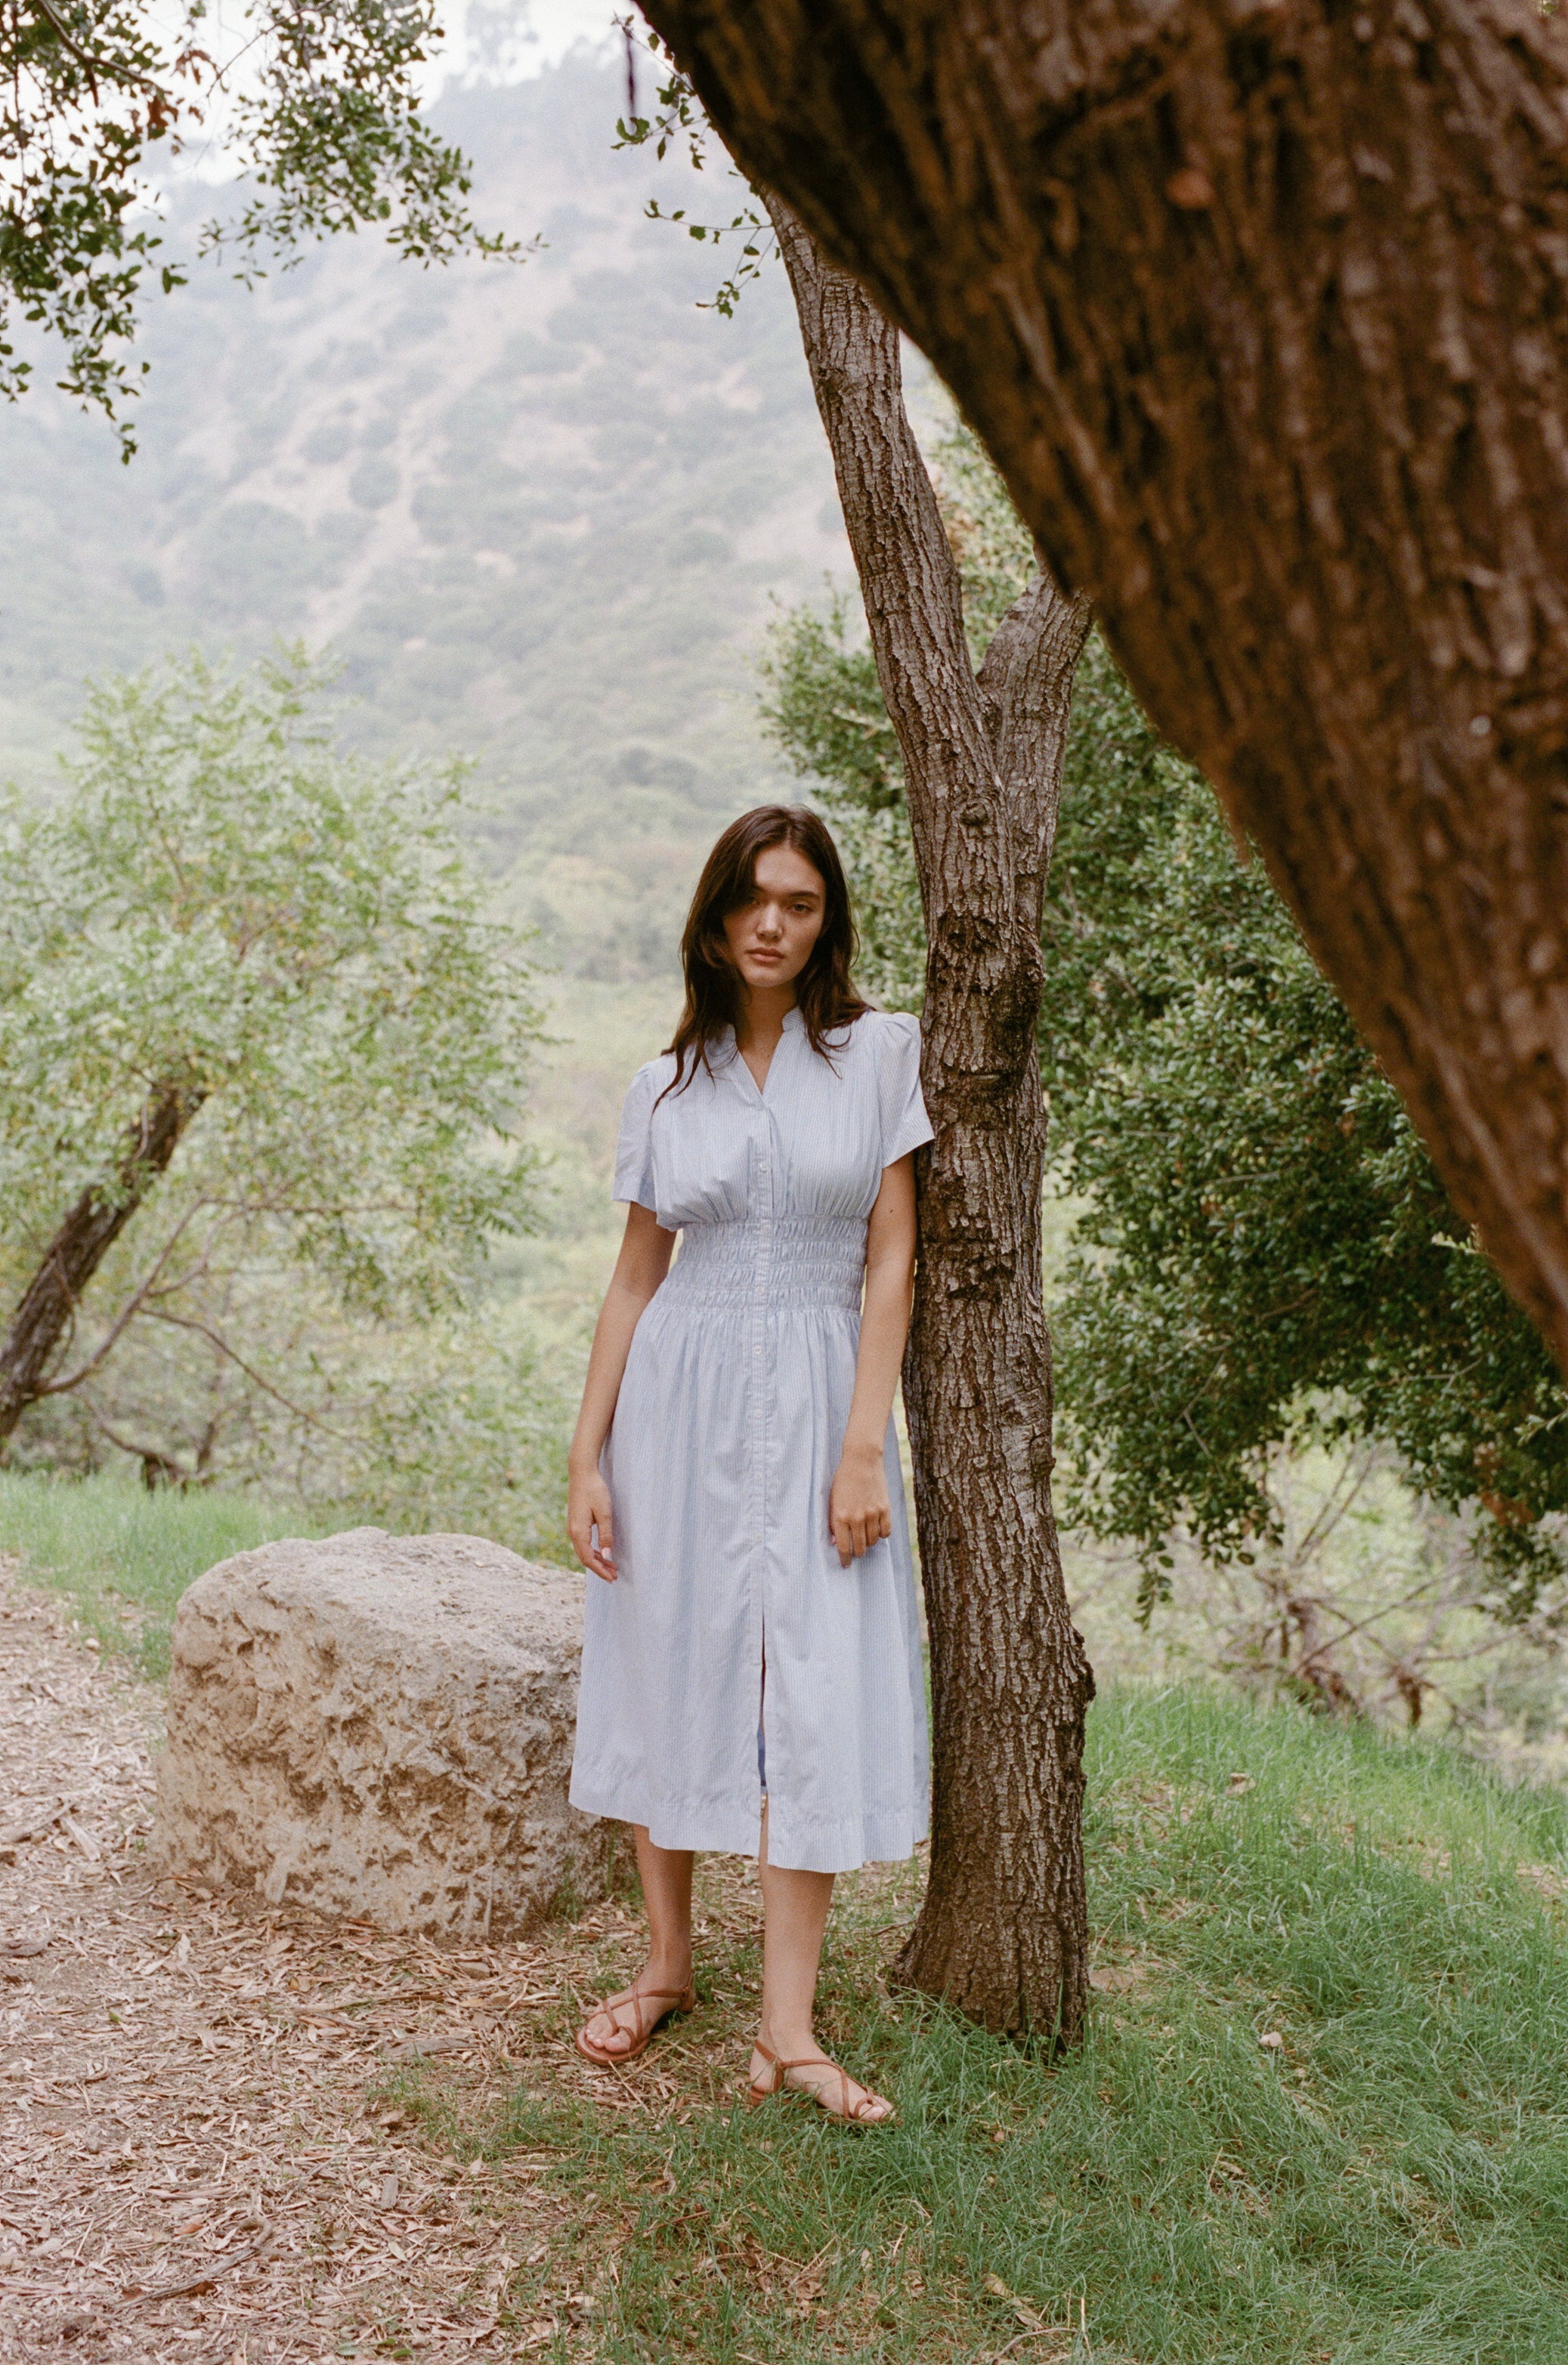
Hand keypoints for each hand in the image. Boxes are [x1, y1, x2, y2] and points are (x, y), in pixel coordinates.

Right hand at [568, 1466, 616, 1581]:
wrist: (582, 1473)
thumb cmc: (594, 1490)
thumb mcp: (605, 1513)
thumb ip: (606, 1535)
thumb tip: (607, 1556)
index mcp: (578, 1532)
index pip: (588, 1559)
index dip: (600, 1570)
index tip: (612, 1578)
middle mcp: (572, 1532)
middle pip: (585, 1557)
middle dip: (600, 1568)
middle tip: (615, 1576)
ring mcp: (573, 1528)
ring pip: (584, 1551)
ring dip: (597, 1560)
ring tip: (612, 1567)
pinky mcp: (576, 1523)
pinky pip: (583, 1544)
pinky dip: (593, 1551)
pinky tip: (603, 1553)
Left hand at [829, 1444, 891, 1567]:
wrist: (861, 1460)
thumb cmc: (843, 1480)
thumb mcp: (832, 1500)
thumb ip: (833, 1522)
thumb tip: (836, 1542)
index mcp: (840, 1516)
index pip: (843, 1547)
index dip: (844, 1559)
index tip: (845, 1564)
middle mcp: (857, 1518)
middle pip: (860, 1547)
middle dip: (857, 1553)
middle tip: (856, 1552)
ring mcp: (872, 1514)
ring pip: (873, 1541)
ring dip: (869, 1543)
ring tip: (865, 1537)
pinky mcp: (885, 1508)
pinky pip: (886, 1531)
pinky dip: (882, 1534)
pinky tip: (877, 1530)